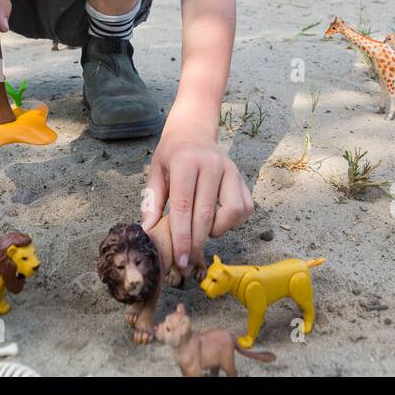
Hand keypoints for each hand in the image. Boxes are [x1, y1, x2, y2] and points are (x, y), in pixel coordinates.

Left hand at [143, 129, 252, 272]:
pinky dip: (233, 222)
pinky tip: (218, 220)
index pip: (183, 206)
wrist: (192, 131)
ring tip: (203, 229)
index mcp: (185, 162)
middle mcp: (211, 164)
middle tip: (187, 262)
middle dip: (196, 243)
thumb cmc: (171, 155)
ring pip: (232, 212)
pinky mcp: (242, 177)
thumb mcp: (155, 172)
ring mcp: (230, 170)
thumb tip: (149, 232)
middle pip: (206, 214)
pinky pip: (245, 208)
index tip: (179, 259)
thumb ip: (151, 202)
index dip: (181, 237)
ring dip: (217, 230)